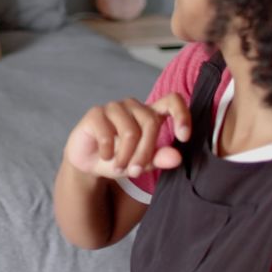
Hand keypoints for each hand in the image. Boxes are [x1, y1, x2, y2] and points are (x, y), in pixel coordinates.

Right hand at [64, 94, 190, 178]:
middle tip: (136, 171)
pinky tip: (105, 156)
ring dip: (125, 156)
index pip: (173, 101)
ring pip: (130, 131)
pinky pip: (107, 134)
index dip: (182, 115)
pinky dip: (108, 152)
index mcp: (150, 114)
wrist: (88, 163)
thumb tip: (177, 157)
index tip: (184, 137)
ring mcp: (114, 107)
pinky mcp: (96, 113)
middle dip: (145, 152)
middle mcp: (133, 106)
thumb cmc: (118, 159)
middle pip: (151, 122)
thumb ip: (159, 159)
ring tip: (119, 167)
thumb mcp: (142, 164)